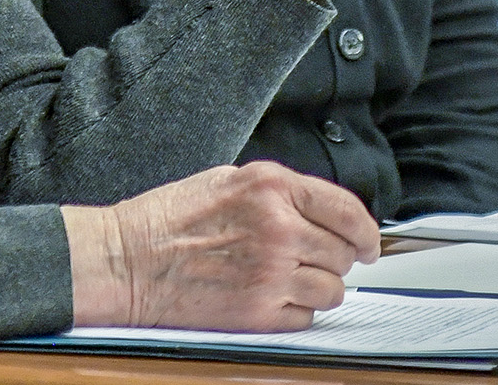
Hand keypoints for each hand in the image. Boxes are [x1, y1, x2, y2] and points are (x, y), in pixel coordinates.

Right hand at [64, 163, 380, 330]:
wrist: (129, 260)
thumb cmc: (169, 219)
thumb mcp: (228, 180)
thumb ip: (279, 192)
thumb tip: (321, 210)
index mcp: (272, 188)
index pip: (348, 210)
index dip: (366, 232)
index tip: (367, 243)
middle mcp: (279, 229)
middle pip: (343, 253)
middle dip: (336, 258)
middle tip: (313, 259)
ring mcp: (272, 273)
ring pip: (332, 290)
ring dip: (318, 288)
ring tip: (287, 280)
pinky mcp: (259, 313)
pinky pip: (305, 318)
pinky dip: (295, 312)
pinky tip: (269, 297)